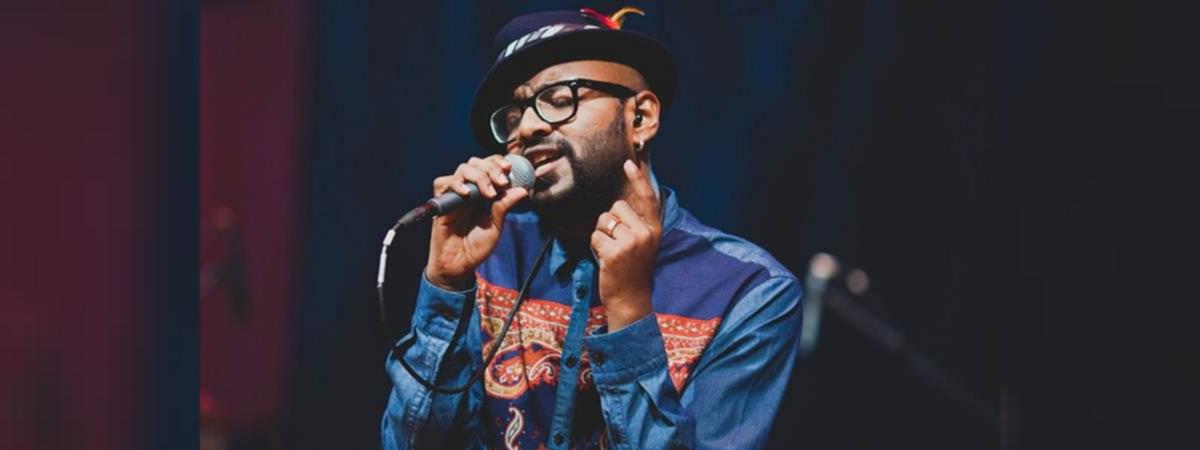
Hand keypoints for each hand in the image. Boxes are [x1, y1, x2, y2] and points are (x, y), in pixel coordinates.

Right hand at [426, 155, 527, 290]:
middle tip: (502, 181)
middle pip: (476, 163)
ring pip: (462, 169)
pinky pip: (443, 183)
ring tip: (489, 193)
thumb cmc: (476, 248)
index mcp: (482, 193)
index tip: (509, 168)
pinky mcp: (441, 203)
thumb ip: (505, 206)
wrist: (459, 265)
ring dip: (479, 176)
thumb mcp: (496, 226)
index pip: (488, 167)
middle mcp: (468, 191)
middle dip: (491, 168)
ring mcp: (454, 196)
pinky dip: (456, 184)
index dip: (498, 163)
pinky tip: (468, 194)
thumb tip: (522, 189)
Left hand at [590, 159, 660, 330]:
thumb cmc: (632, 272)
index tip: (629, 164)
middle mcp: (646, 233)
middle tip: (616, 245)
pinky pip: (595, 236)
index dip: (638, 180)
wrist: (631, 300)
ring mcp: (632, 241)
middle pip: (616, 207)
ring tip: (611, 253)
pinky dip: (595, 247)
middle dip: (609, 222)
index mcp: (654, 229)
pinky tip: (605, 260)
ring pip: (603, 221)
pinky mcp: (616, 250)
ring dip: (601, 235)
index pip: (647, 198)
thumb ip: (635, 224)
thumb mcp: (643, 245)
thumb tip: (619, 205)